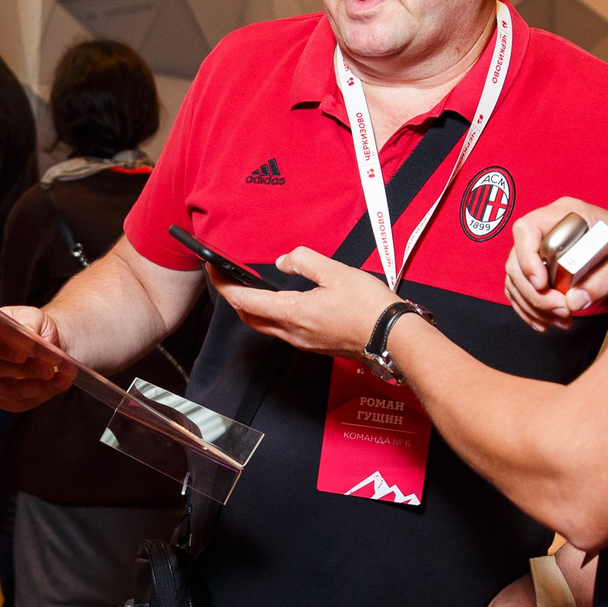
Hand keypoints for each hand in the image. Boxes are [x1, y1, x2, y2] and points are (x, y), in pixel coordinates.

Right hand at [0, 305, 77, 410]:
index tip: (28, 348)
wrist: (41, 342)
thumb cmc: (32, 326)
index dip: (2, 346)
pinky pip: (18, 403)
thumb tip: (28, 335)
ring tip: (62, 377)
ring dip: (37, 386)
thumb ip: (30, 323)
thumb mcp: (34, 316)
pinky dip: (42, 395)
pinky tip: (59, 384)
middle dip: (24, 369)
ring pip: (6, 390)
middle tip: (49, 368)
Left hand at [213, 248, 397, 360]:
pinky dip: (269, 314)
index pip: (245, 301)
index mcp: (293, 313)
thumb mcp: (336, 272)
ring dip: (250, 308)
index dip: (225, 285)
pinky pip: (282, 330)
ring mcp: (303, 342)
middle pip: (249, 318)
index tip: (213, 269)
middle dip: (232, 297)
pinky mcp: (315, 345)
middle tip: (224, 277)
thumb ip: (304, 261)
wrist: (394, 337)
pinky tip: (277, 301)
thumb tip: (283, 261)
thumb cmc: (369, 307)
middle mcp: (293, 332)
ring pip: (264, 326)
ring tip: (246, 286)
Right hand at [505, 199, 607, 333]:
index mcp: (566, 213)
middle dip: (533, 292)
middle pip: (516, 259)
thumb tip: (574, 301)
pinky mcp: (538, 267)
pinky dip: (530, 309)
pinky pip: (520, 289)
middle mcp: (547, 228)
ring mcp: (539, 248)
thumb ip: (605, 279)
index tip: (542, 284)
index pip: (527, 228)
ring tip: (561, 320)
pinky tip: (547, 322)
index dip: (526, 257)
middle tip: (561, 310)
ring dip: (532, 305)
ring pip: (515, 278)